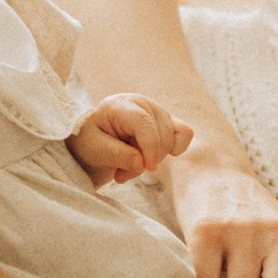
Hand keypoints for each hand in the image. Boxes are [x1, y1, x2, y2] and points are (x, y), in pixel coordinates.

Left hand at [70, 93, 194, 186]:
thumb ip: (117, 155)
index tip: (149, 168)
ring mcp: (158, 111)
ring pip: (172, 140)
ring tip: (130, 166)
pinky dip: (175, 149)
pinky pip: (185, 134)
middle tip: (121, 174)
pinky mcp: (168, 121)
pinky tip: (154, 157)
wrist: (94, 137)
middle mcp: (144, 104)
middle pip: (160, 136)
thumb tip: (142, 163)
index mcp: (122, 105)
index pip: (144, 123)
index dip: (150, 147)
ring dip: (154, 159)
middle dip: (146, 160)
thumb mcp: (94, 149)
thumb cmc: (91, 140)